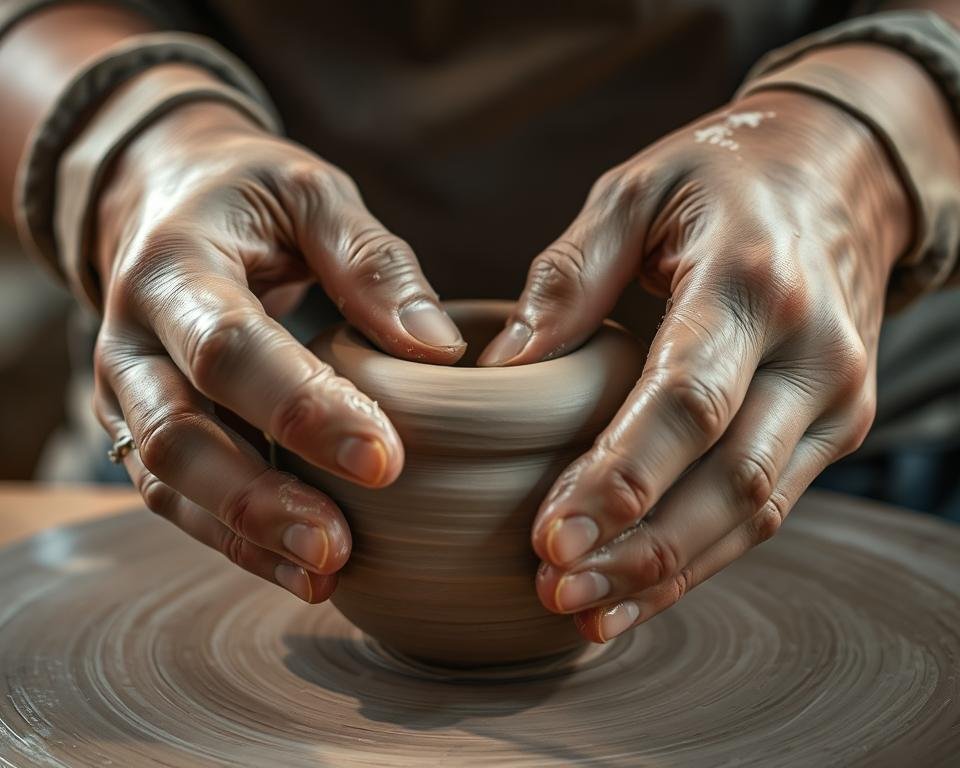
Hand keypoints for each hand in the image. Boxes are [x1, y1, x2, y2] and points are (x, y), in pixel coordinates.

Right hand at [93, 101, 464, 601]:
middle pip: (177, 434)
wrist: (167, 202)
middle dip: (258, 498)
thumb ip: (371, 263)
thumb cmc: (251, 197)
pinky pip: (176, 498)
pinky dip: (235, 540)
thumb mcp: (313, 195)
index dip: (302, 408)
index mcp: (175, 268)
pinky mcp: (140, 428)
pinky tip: (300, 571)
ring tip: (325, 574)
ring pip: (167, 482)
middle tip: (340, 547)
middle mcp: (133, 340)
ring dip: (244, 536)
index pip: (230, 348)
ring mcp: (128, 393)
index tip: (385, 459)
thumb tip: (441, 350)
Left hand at [480, 90, 910, 640]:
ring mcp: (835, 398)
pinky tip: (638, 589)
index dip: (621, 478)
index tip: (551, 535)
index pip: (687, 401)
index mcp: (753, 281)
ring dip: (668, 571)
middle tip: (556, 589)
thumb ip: (567, 279)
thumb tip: (498, 370)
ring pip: (755, 513)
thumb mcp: (633, 194)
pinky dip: (701, 557)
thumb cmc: (718, 181)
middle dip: (641, 547)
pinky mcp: (834, 428)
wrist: (837, 179)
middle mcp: (811, 352)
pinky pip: (767, 509)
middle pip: (729, 478)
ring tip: (583, 608)